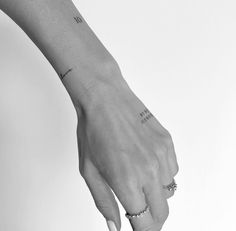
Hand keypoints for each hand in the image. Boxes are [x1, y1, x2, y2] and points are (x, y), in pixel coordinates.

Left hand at [75, 80, 178, 230]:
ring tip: (138, 177)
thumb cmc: (92, 131)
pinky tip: (146, 162)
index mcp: (126, 180)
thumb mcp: (89, 171)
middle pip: (162, 212)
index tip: (138, 228)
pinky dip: (162, 174)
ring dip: (155, 193)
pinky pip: (172, 170)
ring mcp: (161, 155)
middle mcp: (148, 170)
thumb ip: (104, 202)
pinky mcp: (167, 143)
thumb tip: (116, 226)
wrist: (104, 99)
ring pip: (168, 191)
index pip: (145, 223)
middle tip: (139, 211)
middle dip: (151, 219)